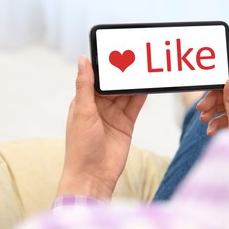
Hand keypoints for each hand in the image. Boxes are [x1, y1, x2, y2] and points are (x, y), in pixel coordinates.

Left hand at [57, 56, 146, 199]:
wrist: (94, 175)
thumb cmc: (81, 146)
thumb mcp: (82, 111)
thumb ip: (85, 86)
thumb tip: (83, 60)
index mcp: (84, 102)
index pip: (96, 79)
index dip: (106, 67)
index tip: (115, 52)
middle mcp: (99, 107)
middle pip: (114, 86)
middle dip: (123, 74)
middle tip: (134, 58)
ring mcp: (114, 116)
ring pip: (126, 94)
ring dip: (133, 84)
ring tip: (143, 70)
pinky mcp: (126, 124)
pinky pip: (135, 106)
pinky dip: (141, 96)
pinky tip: (146, 86)